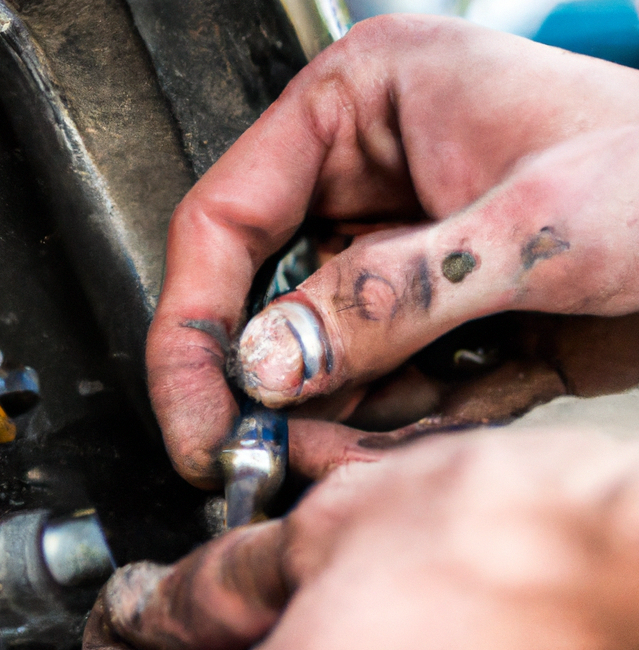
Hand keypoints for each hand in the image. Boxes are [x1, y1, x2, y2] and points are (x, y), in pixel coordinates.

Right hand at [150, 14, 638, 485]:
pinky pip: (377, 392)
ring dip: (355, 420)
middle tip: (281, 458)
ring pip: (317, 367)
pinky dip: (410, 423)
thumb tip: (270, 362)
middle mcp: (362, 183)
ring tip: (420, 422)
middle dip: (281, 395)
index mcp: (361, 108)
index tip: (197, 419)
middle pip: (260, 308)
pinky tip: (476, 396)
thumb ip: (392, 296)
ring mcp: (391, 262)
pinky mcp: (424, 324)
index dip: (194, 330)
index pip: (224, 221)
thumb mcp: (537, 228)